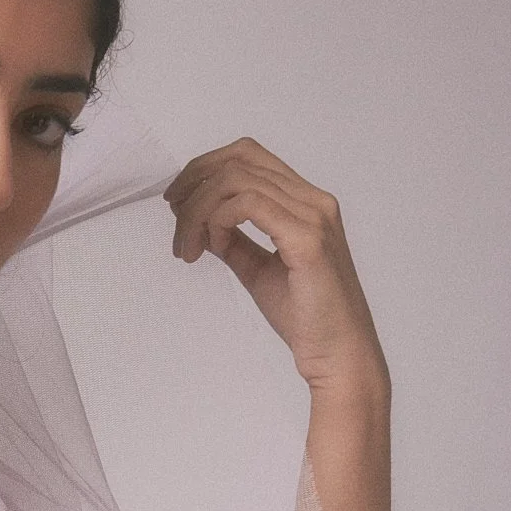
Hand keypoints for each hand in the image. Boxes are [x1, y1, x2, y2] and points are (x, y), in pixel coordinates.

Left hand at [162, 137, 386, 391]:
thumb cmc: (306, 318)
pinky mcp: (307, 240)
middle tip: (172, 215)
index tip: (177, 201)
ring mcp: (314, 217)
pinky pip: (248, 205)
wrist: (338, 354)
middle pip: (240, 157)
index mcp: (306, 203)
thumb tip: (204, 224)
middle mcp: (314, 201)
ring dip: (198, 209)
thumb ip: (235, 243)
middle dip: (194, 180)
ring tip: (189, 247)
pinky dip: (217, 220)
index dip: (205, 168)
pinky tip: (210, 247)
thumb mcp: (258, 271)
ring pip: (237, 180)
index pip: (249, 156)